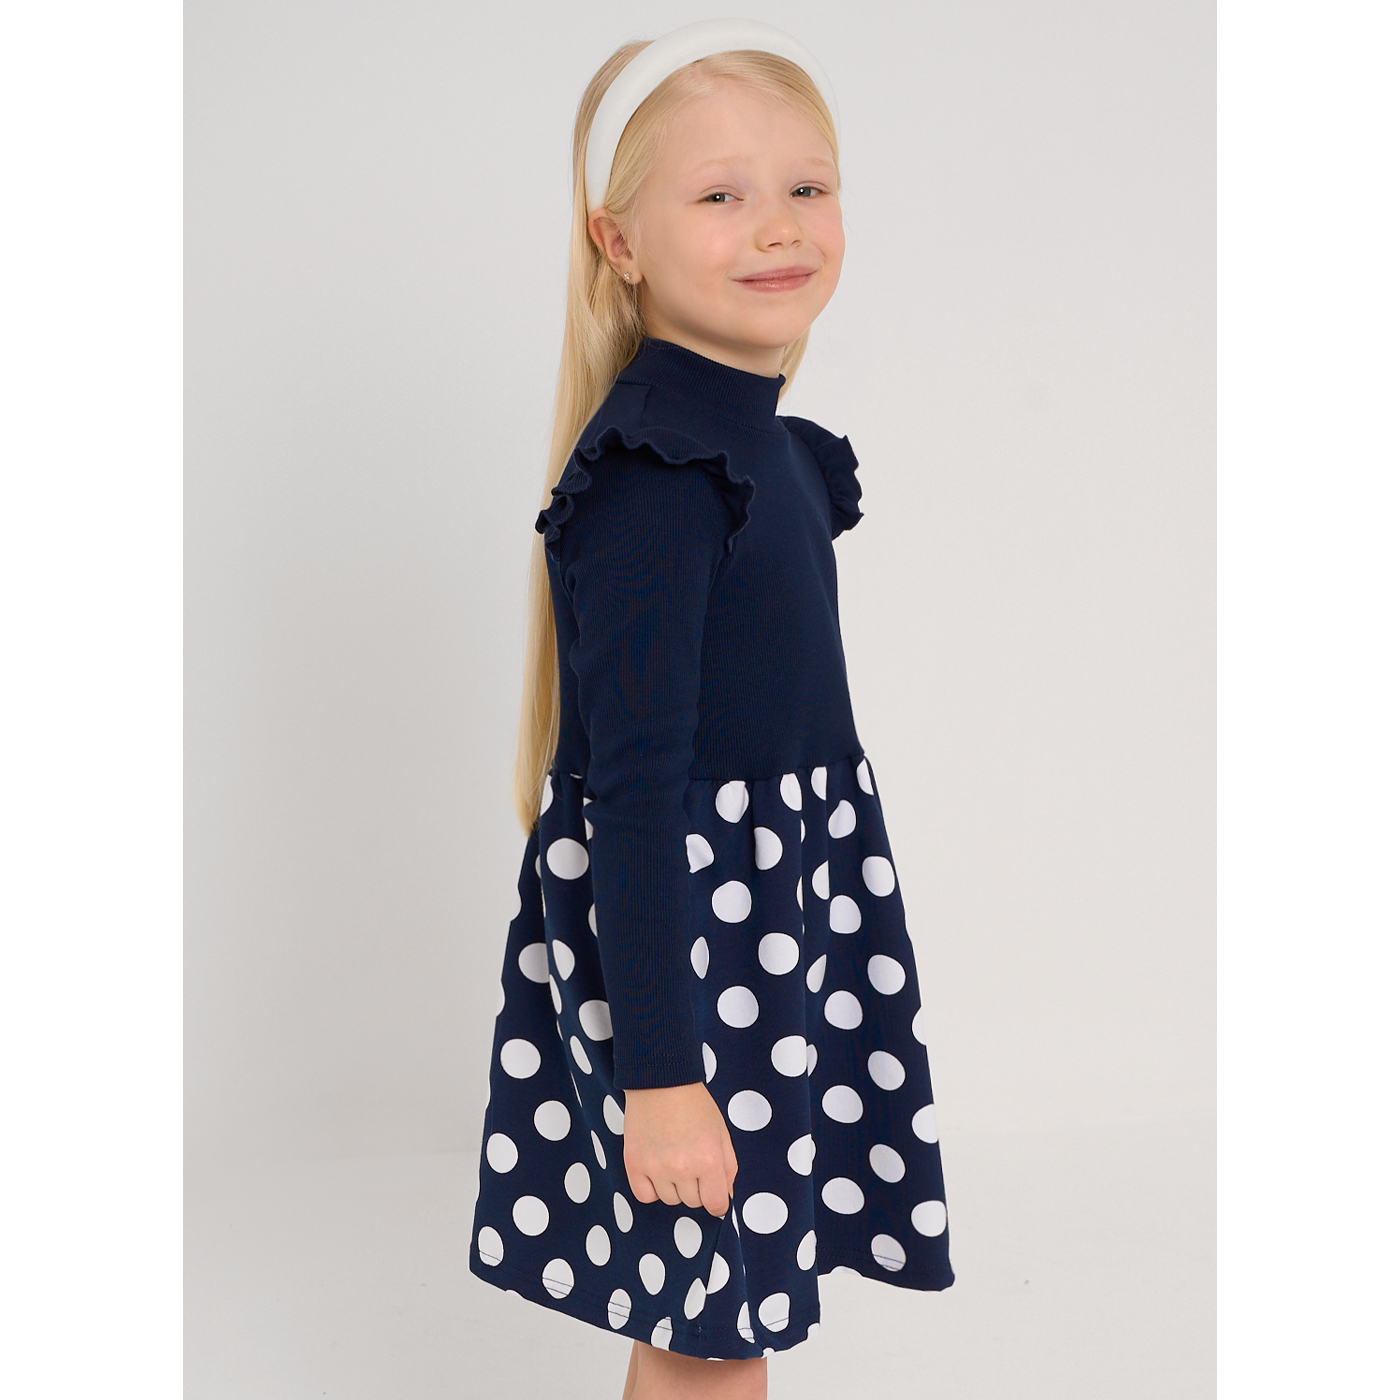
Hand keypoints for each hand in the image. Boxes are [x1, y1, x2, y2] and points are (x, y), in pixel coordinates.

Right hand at [622, 1080, 738, 1218]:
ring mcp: (656, 1168)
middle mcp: (683, 1168)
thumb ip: (728, 1168)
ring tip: (673, 1158)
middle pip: (693, 1203)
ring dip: (674, 1186)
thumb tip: (724, 1195)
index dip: (717, 1200)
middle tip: (692, 1162)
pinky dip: (652, 1188)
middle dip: (696, 1188)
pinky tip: (656, 1168)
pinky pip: (645, 1196)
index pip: (716, 1205)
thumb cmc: (694, 1103)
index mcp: (709, 1160)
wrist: (661, 1081)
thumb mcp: (722, 1132)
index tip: (713, 1192)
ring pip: (670, 1200)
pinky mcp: (634, 1164)